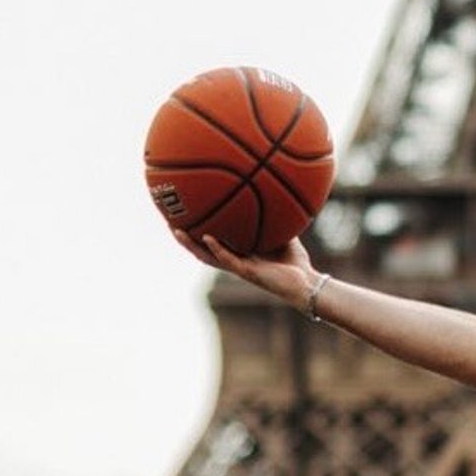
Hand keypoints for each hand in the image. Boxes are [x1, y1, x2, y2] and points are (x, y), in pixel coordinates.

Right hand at [173, 228, 316, 308]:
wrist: (306, 283)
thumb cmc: (296, 262)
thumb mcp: (285, 234)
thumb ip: (277, 217)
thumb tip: (275, 192)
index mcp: (240, 254)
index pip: (212, 243)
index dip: (197, 232)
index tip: (185, 216)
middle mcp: (235, 261)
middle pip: (202, 250)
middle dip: (185, 238)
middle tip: (169, 222)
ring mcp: (239, 268)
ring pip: (207, 257)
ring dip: (192, 245)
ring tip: (177, 231)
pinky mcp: (248, 273)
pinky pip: (228, 260)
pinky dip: (217, 248)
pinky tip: (208, 237)